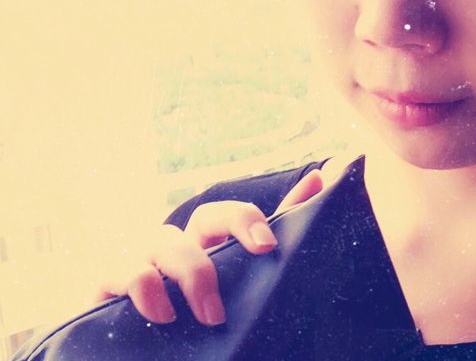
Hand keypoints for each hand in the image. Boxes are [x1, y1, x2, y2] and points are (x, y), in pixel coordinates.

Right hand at [93, 168, 323, 325]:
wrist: (150, 355)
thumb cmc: (195, 317)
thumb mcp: (241, 284)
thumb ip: (280, 231)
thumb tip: (319, 178)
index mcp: (212, 246)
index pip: (230, 215)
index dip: (246, 219)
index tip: (268, 247)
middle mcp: (182, 245)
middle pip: (201, 218)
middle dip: (222, 244)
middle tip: (232, 298)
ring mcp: (145, 260)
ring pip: (162, 239)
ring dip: (186, 270)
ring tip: (203, 316)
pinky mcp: (111, 285)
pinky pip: (119, 269)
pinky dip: (141, 285)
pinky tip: (161, 314)